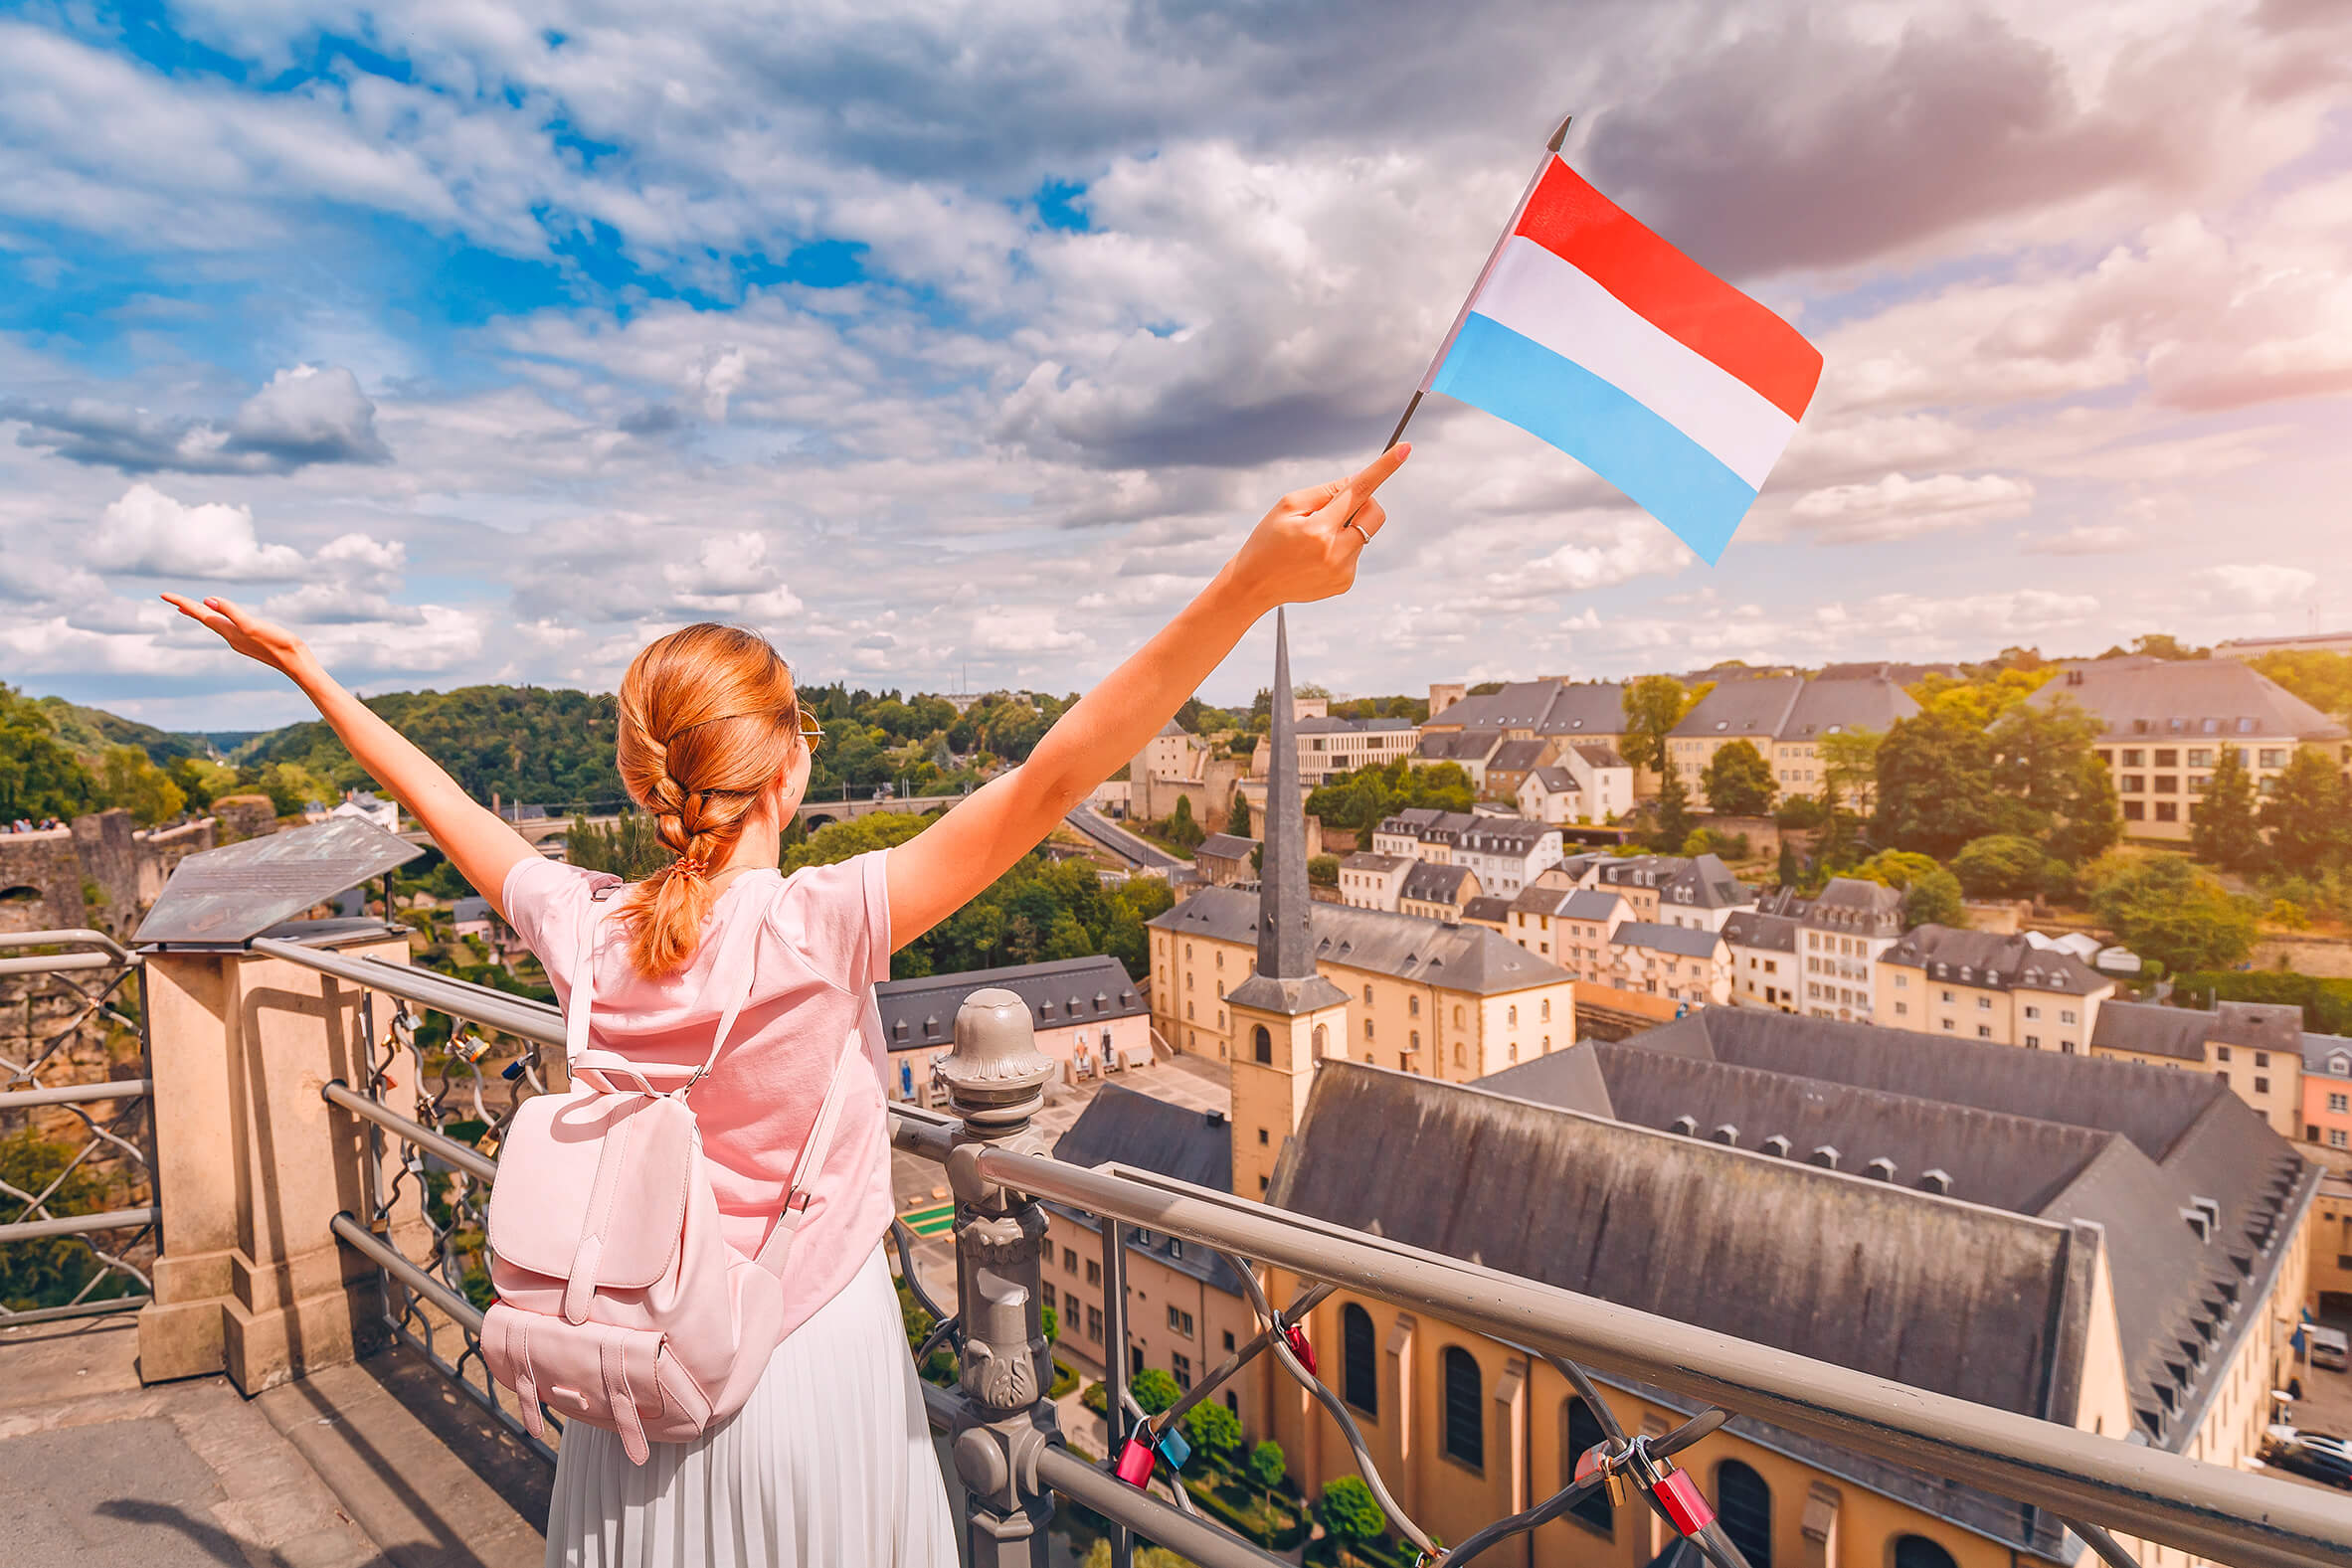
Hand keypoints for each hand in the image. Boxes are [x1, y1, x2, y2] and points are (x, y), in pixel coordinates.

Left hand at [161, 593, 317, 681]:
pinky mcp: (251, 642)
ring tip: (191, 608)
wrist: (295, 663)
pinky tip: (221, 619)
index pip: (200, 613)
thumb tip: (206, 600)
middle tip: (173, 600)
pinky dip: (217, 619)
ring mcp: (240, 640)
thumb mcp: (252, 624)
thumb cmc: (277, 643)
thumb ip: (231, 612)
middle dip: (188, 608)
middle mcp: (231, 636)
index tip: (164, 594)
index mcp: (229, 630)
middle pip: (204, 619)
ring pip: (215, 624)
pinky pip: (227, 627)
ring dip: (202, 615)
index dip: (182, 602)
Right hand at [1227, 443, 1410, 610]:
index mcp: (1319, 529)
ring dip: (1346, 528)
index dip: (1383, 467)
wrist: (1253, 586)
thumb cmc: (1267, 540)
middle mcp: (1336, 552)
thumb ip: (1326, 491)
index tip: (1405, 448)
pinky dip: (1342, 547)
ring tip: (1314, 541)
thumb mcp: (1288, 506)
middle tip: (1332, 510)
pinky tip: (1316, 557)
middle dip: (1362, 503)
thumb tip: (1358, 481)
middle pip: (1374, 512)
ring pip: (1365, 532)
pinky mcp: (1345, 583)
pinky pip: (1356, 552)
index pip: (1359, 490)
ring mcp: (1344, 571)